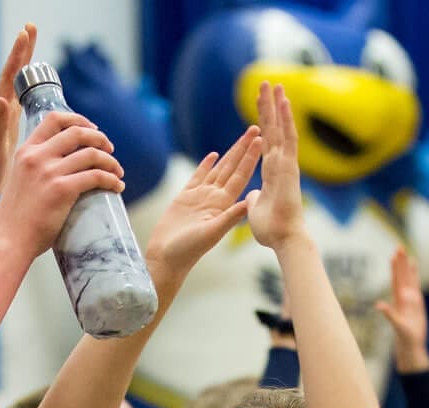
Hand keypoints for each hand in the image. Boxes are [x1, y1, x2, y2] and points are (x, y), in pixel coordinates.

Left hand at [0, 25, 35, 207]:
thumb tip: (2, 100)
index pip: (10, 76)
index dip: (20, 54)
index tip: (27, 31)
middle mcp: (1, 113)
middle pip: (14, 75)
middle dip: (24, 53)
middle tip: (31, 28)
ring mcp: (4, 122)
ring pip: (18, 88)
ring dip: (26, 70)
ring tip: (34, 56)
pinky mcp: (8, 134)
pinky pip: (22, 106)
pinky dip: (28, 95)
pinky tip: (33, 95)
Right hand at [0, 110, 124, 258]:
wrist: (8, 240)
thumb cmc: (15, 219)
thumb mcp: (21, 181)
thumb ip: (37, 168)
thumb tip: (63, 167)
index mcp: (26, 151)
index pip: (54, 119)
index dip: (77, 119)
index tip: (91, 129)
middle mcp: (37, 156)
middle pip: (77, 132)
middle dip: (99, 137)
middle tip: (110, 148)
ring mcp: (49, 172)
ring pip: (91, 154)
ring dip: (110, 160)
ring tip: (117, 171)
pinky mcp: (62, 190)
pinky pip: (96, 176)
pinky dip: (111, 180)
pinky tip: (117, 186)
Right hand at [143, 126, 261, 286]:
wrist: (167, 257)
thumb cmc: (188, 249)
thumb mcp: (212, 232)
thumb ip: (229, 216)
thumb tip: (249, 202)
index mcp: (223, 205)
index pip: (241, 176)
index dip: (251, 158)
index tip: (261, 141)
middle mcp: (214, 198)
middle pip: (232, 167)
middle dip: (244, 148)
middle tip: (255, 129)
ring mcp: (200, 197)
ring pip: (218, 169)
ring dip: (230, 153)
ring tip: (242, 137)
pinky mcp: (185, 198)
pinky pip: (198, 177)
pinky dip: (206, 165)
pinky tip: (214, 155)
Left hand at [246, 83, 305, 252]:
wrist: (284, 238)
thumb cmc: (271, 229)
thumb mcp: (256, 209)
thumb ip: (254, 198)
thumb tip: (251, 195)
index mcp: (271, 172)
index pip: (265, 142)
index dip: (262, 123)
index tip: (259, 106)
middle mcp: (280, 164)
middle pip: (274, 129)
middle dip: (270, 107)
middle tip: (267, 84)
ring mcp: (286, 163)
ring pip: (282, 128)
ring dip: (278, 106)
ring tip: (275, 84)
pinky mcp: (289, 166)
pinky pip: (288, 137)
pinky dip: (286, 118)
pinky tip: (284, 100)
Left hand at [373, 247, 428, 371]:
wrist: (411, 344)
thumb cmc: (404, 337)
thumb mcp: (397, 325)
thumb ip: (388, 314)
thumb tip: (379, 305)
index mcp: (399, 300)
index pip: (397, 280)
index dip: (396, 268)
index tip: (395, 255)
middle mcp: (403, 297)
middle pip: (402, 276)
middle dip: (401, 262)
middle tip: (399, 246)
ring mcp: (410, 299)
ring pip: (409, 279)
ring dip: (407, 267)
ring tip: (407, 253)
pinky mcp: (417, 302)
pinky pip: (416, 285)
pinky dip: (415, 275)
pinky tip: (414, 267)